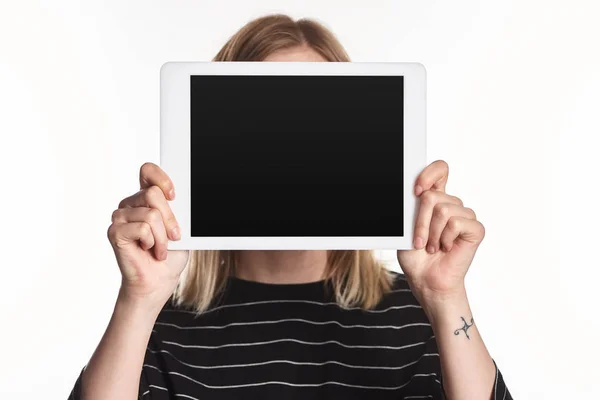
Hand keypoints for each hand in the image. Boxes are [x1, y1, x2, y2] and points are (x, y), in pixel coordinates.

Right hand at [107, 162, 188, 310]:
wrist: (159, 281)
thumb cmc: (170, 255)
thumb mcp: (181, 227)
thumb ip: (177, 210)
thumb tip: (182, 198)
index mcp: (145, 197)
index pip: (147, 171)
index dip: (161, 178)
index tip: (174, 195)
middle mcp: (130, 203)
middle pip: (153, 194)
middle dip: (170, 219)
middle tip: (174, 236)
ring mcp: (120, 217)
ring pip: (150, 214)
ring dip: (163, 236)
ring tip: (159, 248)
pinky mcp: (115, 232)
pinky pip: (142, 228)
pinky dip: (153, 242)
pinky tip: (148, 250)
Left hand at [397, 160, 484, 308]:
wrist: (425, 279)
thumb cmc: (415, 255)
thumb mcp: (406, 226)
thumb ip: (412, 206)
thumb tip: (416, 191)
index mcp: (435, 199)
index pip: (440, 170)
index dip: (429, 174)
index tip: (416, 191)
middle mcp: (452, 204)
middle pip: (433, 195)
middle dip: (420, 221)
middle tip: (419, 240)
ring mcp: (465, 215)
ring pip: (444, 210)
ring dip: (432, 233)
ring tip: (433, 247)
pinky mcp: (475, 229)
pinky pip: (456, 222)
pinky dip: (445, 238)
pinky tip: (446, 248)